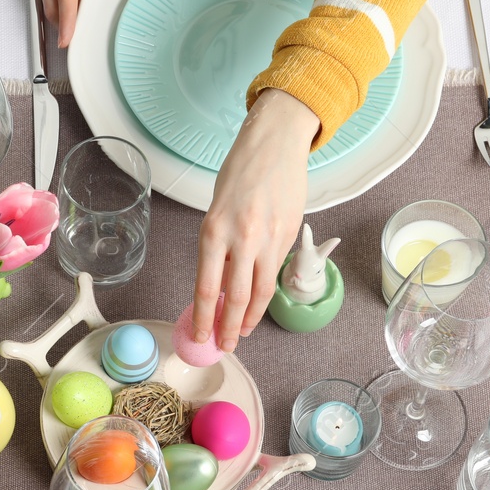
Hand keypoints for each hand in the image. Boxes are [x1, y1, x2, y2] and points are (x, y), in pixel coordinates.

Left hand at [193, 88, 320, 351]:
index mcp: (213, 230)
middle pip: (235, 297)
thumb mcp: (216, 209)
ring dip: (250, 317)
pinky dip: (265, 292)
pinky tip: (258, 303)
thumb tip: (218, 284)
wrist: (275, 142)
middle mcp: (242, 237)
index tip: (200, 336)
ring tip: (242, 332)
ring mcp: (269, 238)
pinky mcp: (290, 235)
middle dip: (228, 327)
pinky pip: (275, 271)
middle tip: (224, 346)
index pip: (207, 288)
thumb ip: (217, 246)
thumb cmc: (240, 171)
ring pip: (260, 291)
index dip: (203, 318)